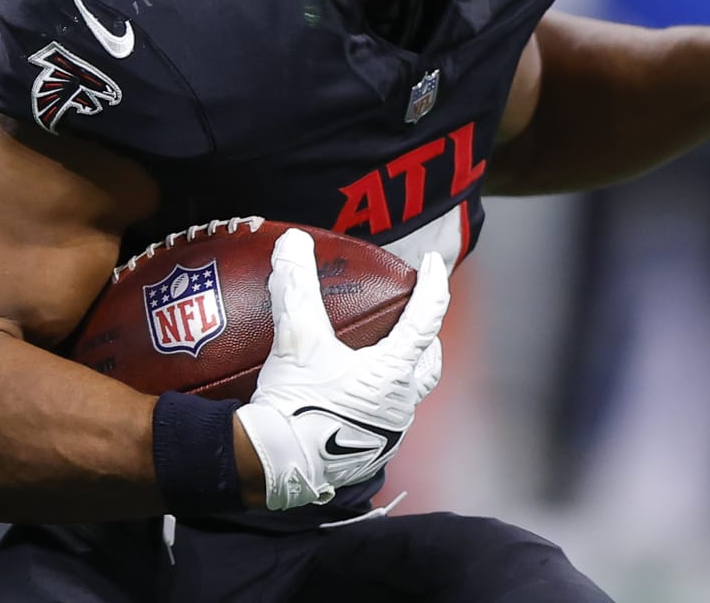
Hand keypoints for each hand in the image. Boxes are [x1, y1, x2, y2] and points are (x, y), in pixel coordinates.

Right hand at [234, 229, 447, 509]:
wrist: (276, 466)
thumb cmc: (295, 404)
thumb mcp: (296, 339)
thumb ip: (297, 286)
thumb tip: (294, 242)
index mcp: (393, 373)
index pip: (427, 318)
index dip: (433, 284)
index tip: (433, 262)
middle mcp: (401, 404)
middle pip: (428, 363)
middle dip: (426, 338)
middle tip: (411, 318)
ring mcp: (388, 433)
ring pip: (408, 394)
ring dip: (402, 372)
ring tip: (380, 356)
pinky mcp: (369, 453)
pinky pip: (384, 419)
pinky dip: (378, 399)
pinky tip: (353, 395)